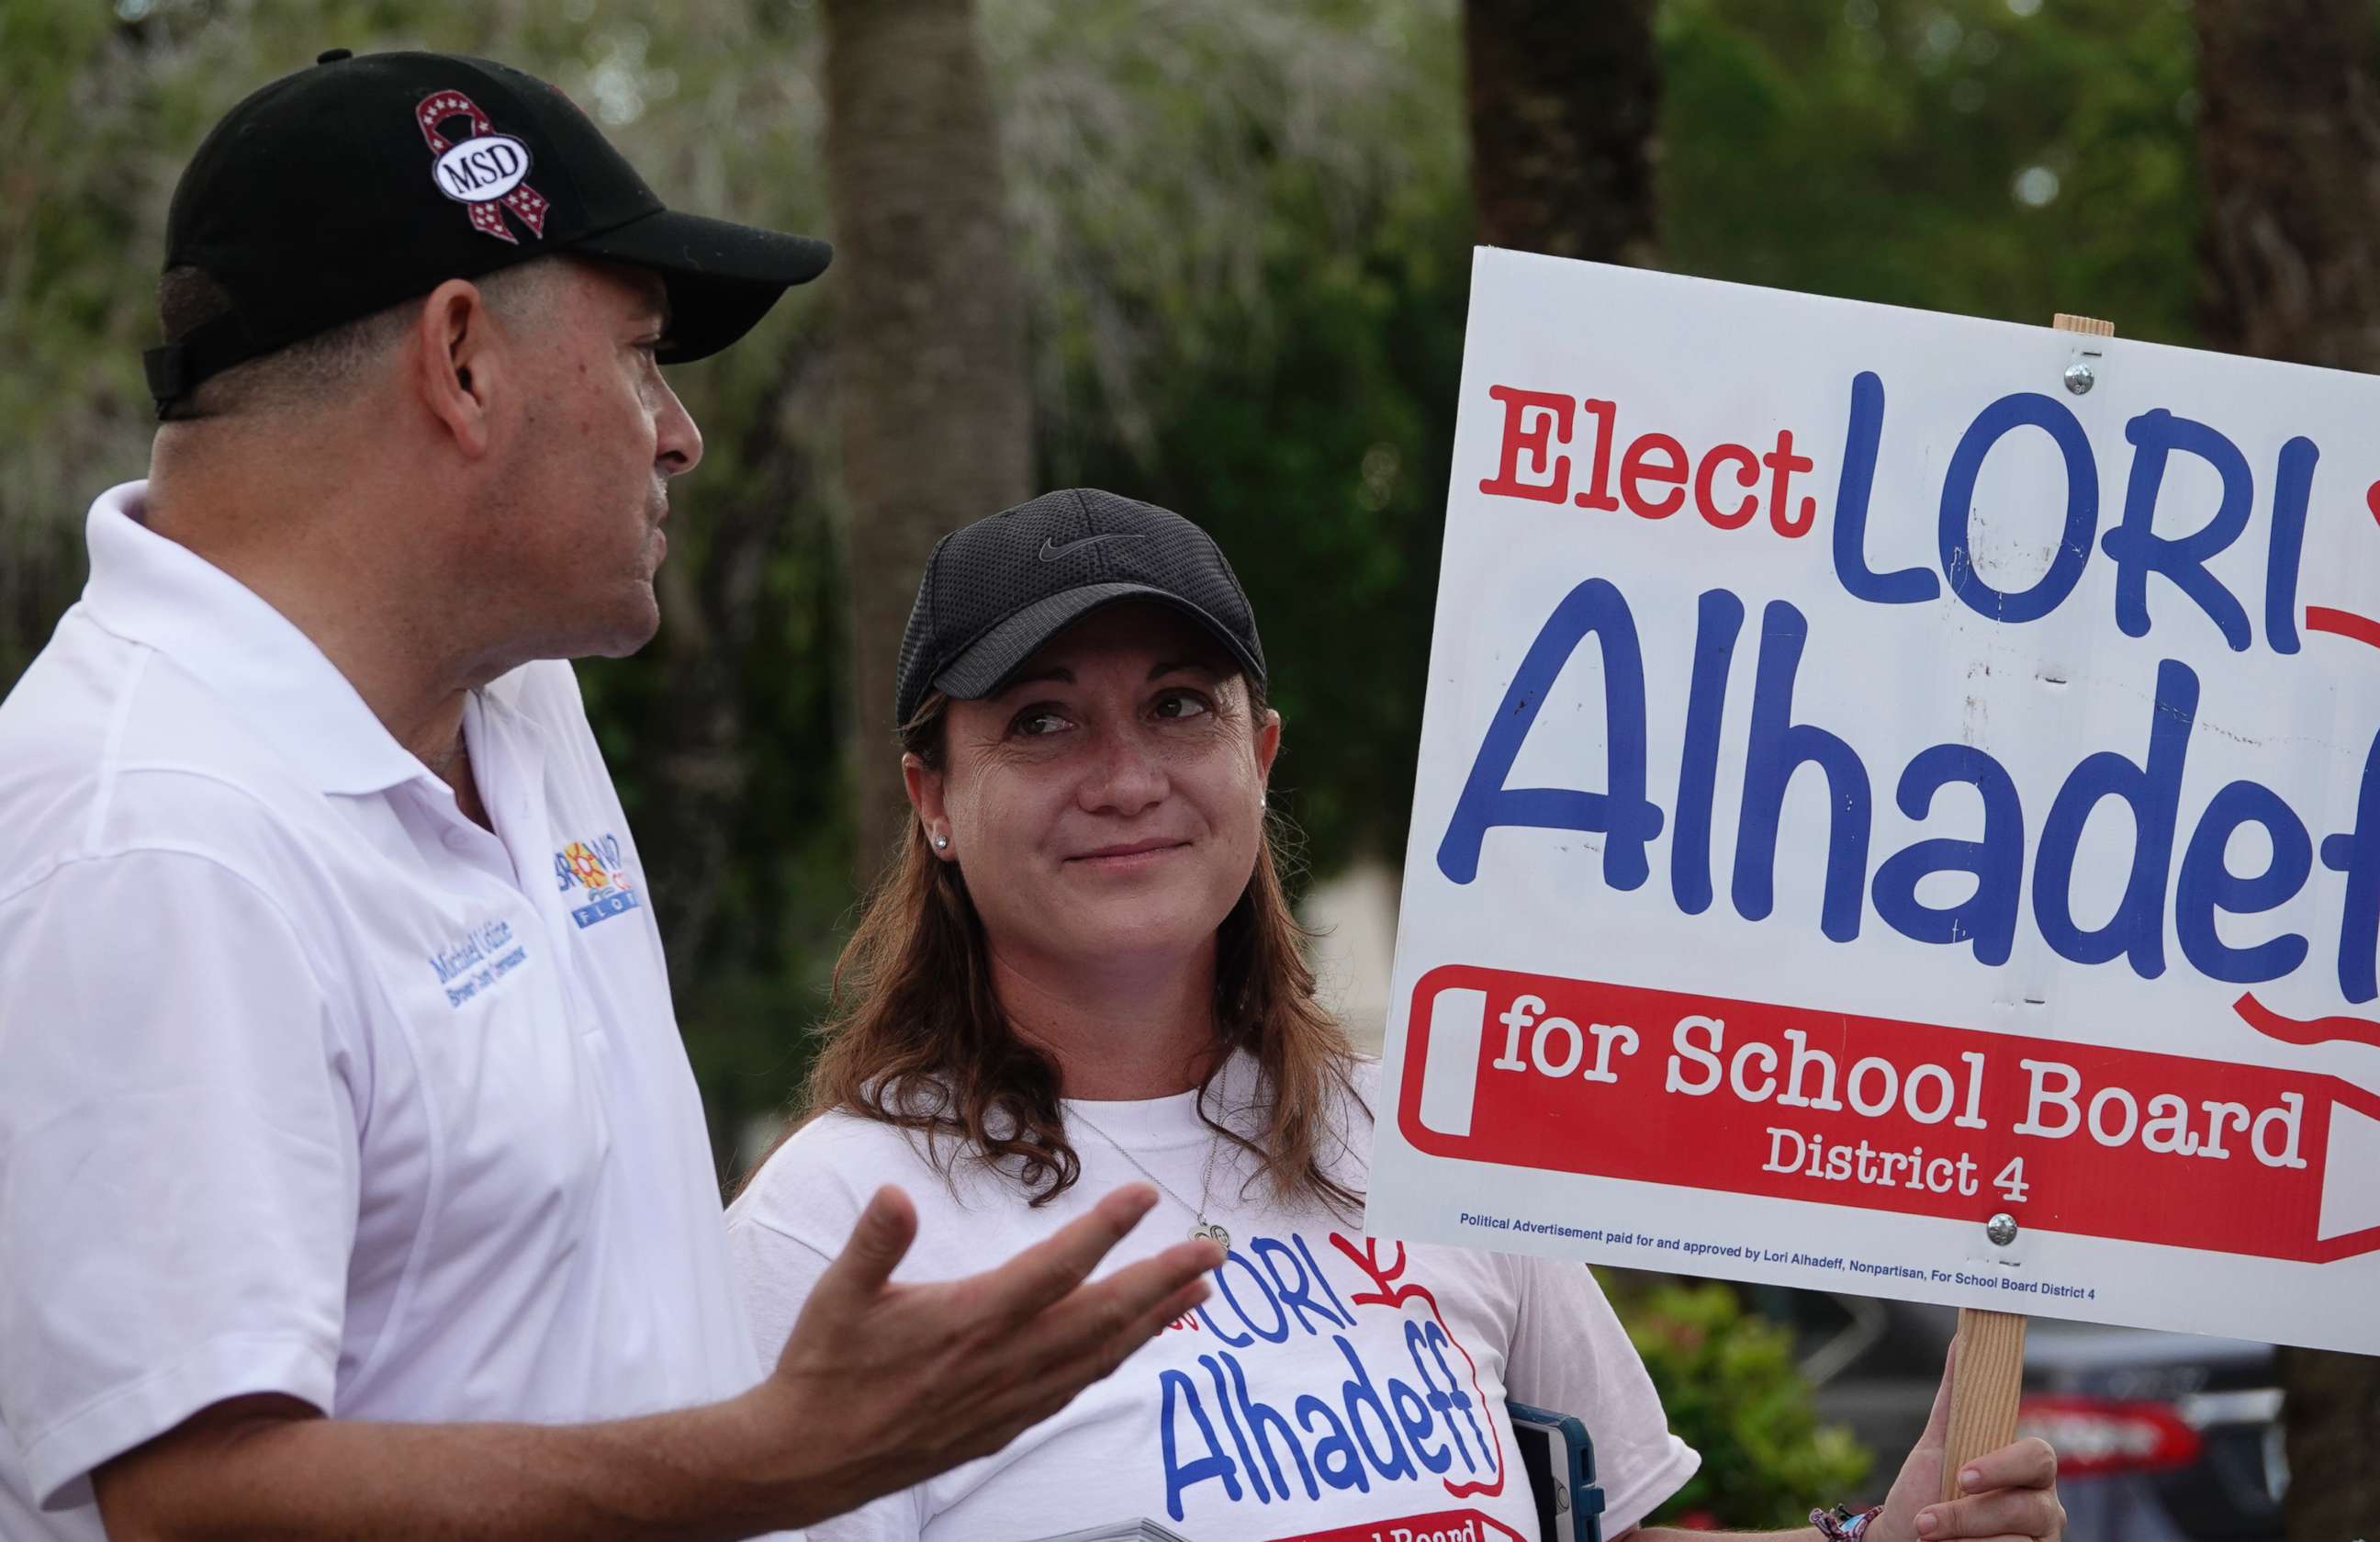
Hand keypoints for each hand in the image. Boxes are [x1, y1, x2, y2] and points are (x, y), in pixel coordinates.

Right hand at [755, 1182, 1220, 1524]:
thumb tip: (893, 1195)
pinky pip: (1076, 1386)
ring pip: (1099, 1355)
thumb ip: (874, 1243)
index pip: (1054, 1268)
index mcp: (969, 1321)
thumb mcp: (836, 1296)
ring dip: (1153, 1321)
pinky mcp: (1004, 1425)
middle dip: (1162, 1281)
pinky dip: (1114, 1358)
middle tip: (1213, 1252)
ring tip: (1198, 1291)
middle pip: (1101, 1316)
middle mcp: (1001, 1363)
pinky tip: (1133, 1341)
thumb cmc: (823, 1369)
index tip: (1144, 1194)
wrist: (808, 1460)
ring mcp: (1009, 1399)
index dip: (1104, 1230)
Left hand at [1872, 1343, 2064, 1541]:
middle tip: (1926, 1521)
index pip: (2038, 1457)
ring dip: (1962, 1540)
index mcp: (2028, 1468)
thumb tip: (1962, 1338)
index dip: (2003, 1466)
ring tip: (1927, 1538)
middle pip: (2027, 1508)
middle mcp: (2044, 1506)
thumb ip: (1955, 1397)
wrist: (1905, 1537)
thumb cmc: (1926, 1490)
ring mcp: (2041, 1541)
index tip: (1962, 1475)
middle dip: (1970, 1515)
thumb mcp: (1936, 1445)